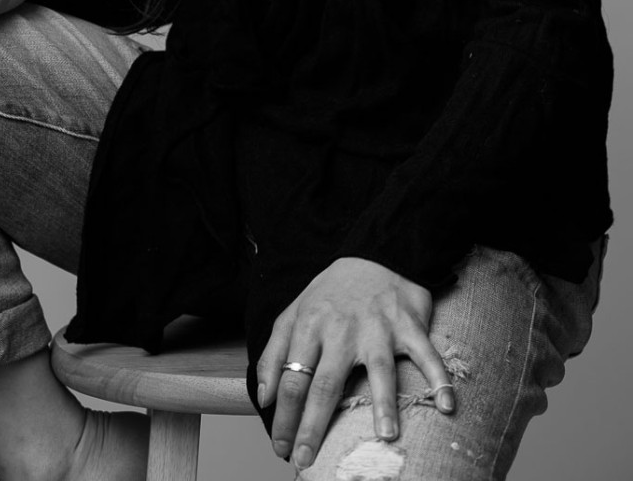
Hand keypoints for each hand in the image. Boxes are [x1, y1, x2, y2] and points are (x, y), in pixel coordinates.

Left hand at [257, 257, 454, 472]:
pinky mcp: (409, 324)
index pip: (292, 379)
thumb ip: (274, 353)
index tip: (281, 448)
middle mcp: (342, 329)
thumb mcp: (294, 312)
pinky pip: (426, 354)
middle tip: (306, 460)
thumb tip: (263, 396)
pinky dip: (439, 378)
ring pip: (379, 369)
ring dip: (384, 403)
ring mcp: (377, 327)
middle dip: (313, 425)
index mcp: (310, 326)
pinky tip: (448, 405)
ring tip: (385, 436)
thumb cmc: (332, 292)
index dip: (284, 417)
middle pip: (325, 383)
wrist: (376, 251)